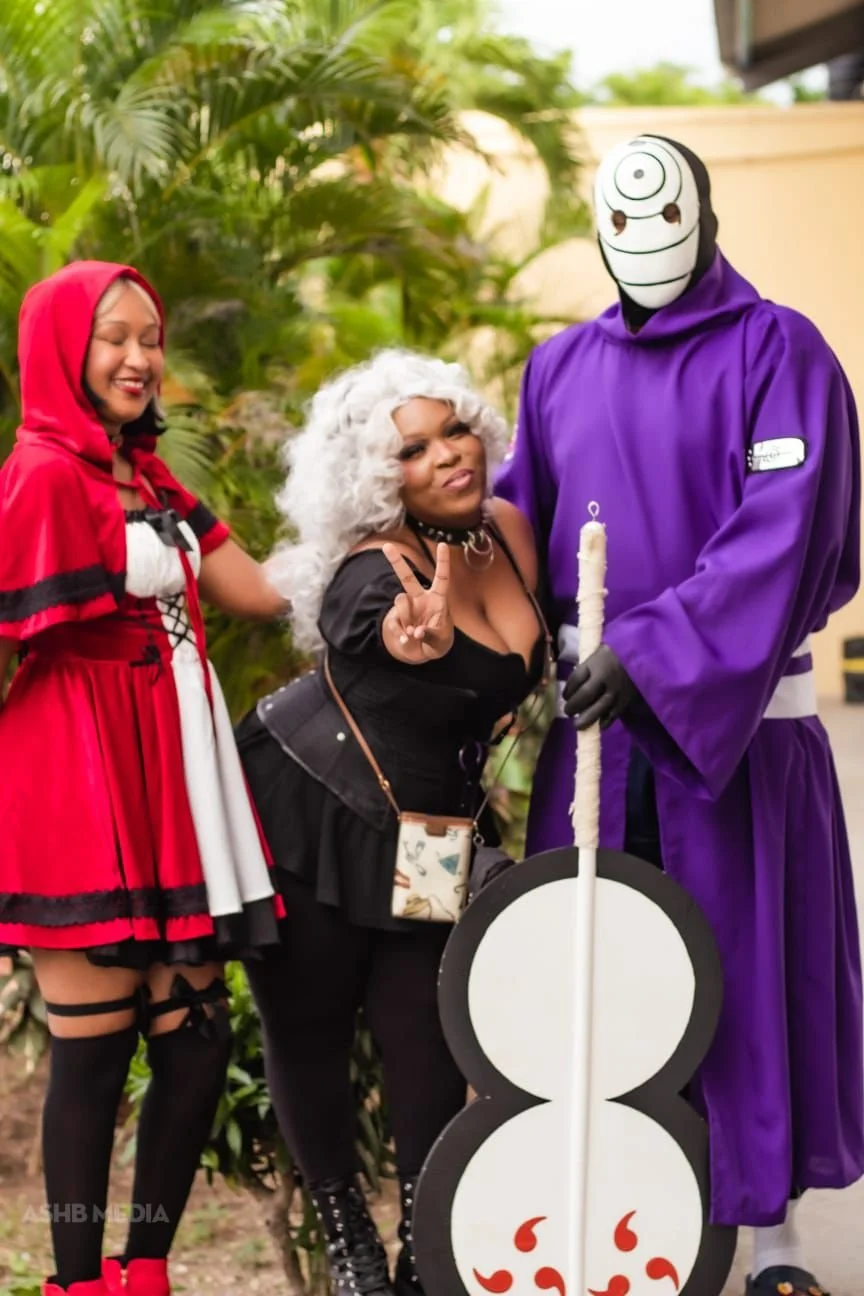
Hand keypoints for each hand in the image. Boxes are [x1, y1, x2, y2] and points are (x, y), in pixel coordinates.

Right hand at [382, 542, 453, 661]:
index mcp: (438, 599)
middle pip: (407, 578)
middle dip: (397, 562)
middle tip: (386, 546)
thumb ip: (430, 635)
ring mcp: (407, 608)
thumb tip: (416, 632)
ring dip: (405, 616)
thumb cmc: (439, 642)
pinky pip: (393, 621)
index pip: (442, 578)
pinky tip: (405, 640)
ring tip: (412, 633)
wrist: (424, 653)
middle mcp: (421, 599)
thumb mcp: (440, 641)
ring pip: (400, 601)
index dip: (442, 562)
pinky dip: (399, 632)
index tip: (442, 544)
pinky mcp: (396, 618)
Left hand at [562, 644, 635, 730]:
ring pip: (599, 708)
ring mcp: (617, 690)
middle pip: (585, 695)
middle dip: (573, 706)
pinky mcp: (626, 699)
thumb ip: (585, 668)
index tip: (565, 697)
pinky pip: (613, 714)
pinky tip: (598, 726)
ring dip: (585, 718)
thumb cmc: (613, 655)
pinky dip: (604, 722)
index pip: (576, 679)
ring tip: (577, 725)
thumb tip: (571, 688)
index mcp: (595, 662)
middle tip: (567, 712)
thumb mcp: (596, 654)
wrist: (640, 655)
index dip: (568, 690)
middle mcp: (605, 677)